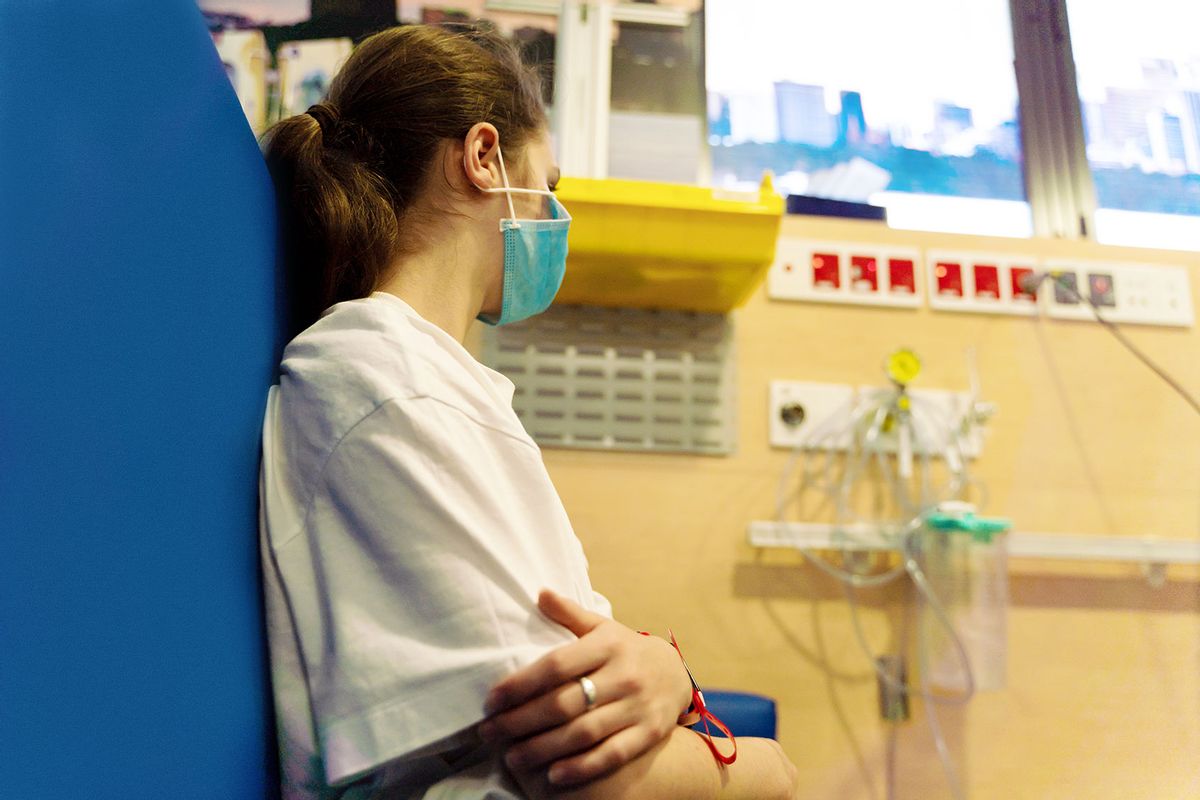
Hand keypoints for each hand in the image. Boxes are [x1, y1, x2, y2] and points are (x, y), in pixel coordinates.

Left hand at [479, 589, 692, 787]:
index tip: (492, 700)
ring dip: (543, 748)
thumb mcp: (602, 628)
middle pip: (564, 702)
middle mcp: (624, 675)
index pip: (556, 665)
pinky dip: (582, 767)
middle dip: (522, 721)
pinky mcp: (650, 733)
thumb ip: (569, 614)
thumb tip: (539, 592)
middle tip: (489, 733)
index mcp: (607, 645)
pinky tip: (553, 776)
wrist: (676, 673)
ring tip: (511, 758)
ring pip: (584, 732)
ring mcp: (638, 706)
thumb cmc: (625, 651)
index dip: (521, 683)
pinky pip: (613, 754)